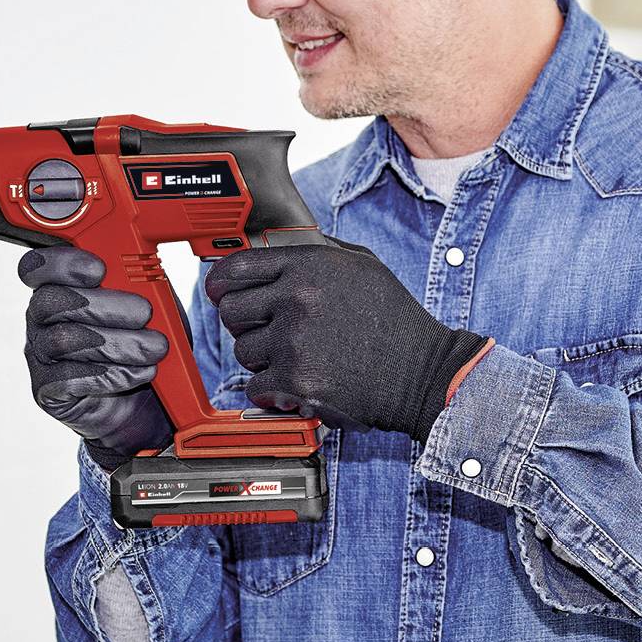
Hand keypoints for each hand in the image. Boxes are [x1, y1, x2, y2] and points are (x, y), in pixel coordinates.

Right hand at [19, 245, 174, 467]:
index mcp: (61, 285)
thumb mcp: (152, 305)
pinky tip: (139, 374)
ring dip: (116, 344)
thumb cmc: (144, 342)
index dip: (63, 264)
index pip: (39, 265)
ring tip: (154, 349)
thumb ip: (141, 284)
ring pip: (62, 340)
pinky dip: (109, 375)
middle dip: (103, 305)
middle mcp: (42, 317)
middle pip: (50, 300)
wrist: (149, 402)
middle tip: (145, 313)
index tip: (100, 270)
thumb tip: (137, 274)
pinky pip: (66, 379)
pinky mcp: (46, 391)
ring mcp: (40, 355)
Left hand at [204, 238, 488, 440]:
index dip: (220, 283)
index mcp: (308, 265)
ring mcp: (294, 340)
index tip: (219, 293)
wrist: (422, 371)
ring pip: (242, 352)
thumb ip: (318, 252)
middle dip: (244, 324)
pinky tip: (295, 386)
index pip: (236, 267)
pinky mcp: (296, 381)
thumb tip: (278, 249)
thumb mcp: (362, 265)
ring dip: (261, 360)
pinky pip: (255, 387)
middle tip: (267, 334)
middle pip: (231, 310)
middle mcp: (297, 297)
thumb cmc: (395, 320)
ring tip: (294, 360)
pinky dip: (271, 392)